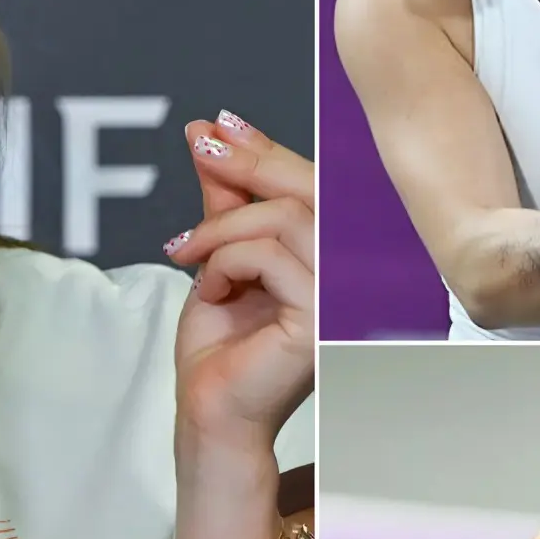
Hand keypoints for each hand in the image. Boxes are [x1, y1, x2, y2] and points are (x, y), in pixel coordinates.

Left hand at [166, 112, 313, 451]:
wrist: (210, 410)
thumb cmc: (221, 349)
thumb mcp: (220, 256)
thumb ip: (227, 202)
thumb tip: (210, 135)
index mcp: (338, 259)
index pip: (316, 187)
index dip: (267, 150)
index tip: (216, 128)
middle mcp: (354, 275)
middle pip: (314, 189)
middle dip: (249, 161)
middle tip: (201, 145)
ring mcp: (344, 298)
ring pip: (288, 217)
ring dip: (223, 228)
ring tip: (185, 252)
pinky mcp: (321, 319)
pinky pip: (270, 256)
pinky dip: (226, 262)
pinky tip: (208, 290)